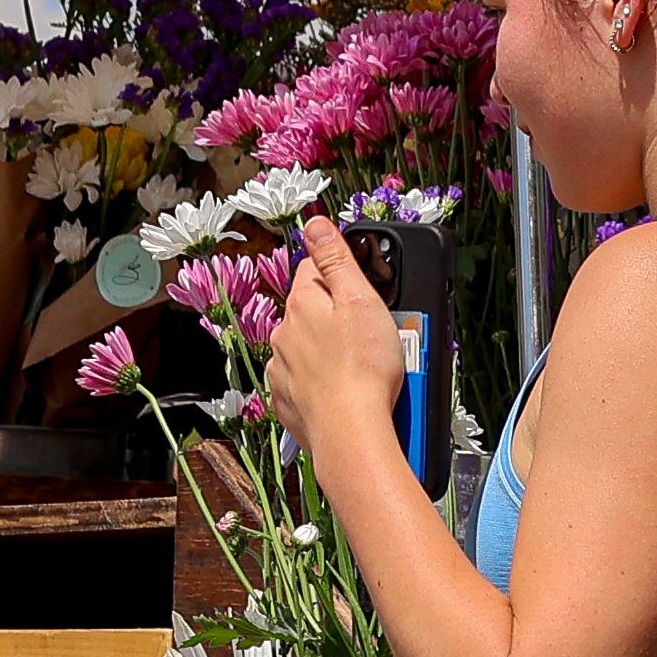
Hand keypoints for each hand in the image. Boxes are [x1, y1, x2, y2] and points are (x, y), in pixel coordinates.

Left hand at [271, 221, 413, 459]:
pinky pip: (305, 381)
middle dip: (339, 318)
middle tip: (374, 337)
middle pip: (312, 310)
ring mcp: (283, 369)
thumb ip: (336, 258)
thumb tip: (315, 223)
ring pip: (308, 346)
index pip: (315, 268)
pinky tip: (346, 390)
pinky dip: (322, 383)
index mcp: (301, 304)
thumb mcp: (360, 299)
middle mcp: (283, 334)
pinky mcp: (288, 400)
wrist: (352, 433)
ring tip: (366, 368)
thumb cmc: (363, 369)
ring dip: (331, 351)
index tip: (365, 291)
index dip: (343, 275)